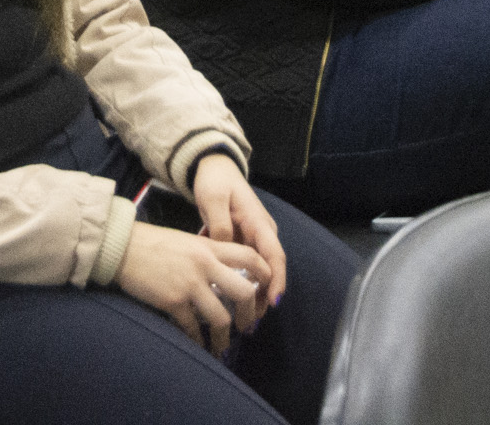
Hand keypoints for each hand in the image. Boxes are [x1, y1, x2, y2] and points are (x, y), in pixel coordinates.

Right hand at [115, 222, 270, 350]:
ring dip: (224, 337)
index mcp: (209, 247)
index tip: (265, 292)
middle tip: (246, 325)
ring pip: (221, 317)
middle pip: (243, 292)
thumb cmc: (152, 243)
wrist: (122, 247)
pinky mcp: (173, 301)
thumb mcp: (187, 241)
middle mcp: (205, 265)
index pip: (250, 257)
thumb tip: (223, 275)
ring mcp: (189, 284)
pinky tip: (197, 345)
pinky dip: (197, 340)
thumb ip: (207, 254)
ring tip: (221, 346)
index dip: (265, 275)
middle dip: (249, 314)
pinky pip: (192, 328)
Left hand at [188, 155, 286, 318]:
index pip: (274, 255)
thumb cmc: (215, 181)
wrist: (214, 167)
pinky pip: (247, 266)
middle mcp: (262, 232)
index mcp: (258, 222)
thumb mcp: (213, 199)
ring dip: (254, 293)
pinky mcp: (243, 241)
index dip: (276, 280)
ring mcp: (254, 237)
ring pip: (259, 270)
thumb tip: (223, 250)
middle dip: (264, 296)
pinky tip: (232, 301)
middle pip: (269, 269)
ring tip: (243, 320)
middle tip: (251, 323)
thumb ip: (220, 225)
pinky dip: (243, 283)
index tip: (273, 302)